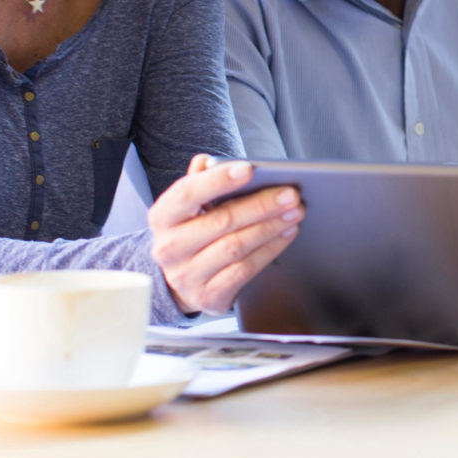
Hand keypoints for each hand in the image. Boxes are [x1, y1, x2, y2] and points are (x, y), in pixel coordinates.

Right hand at [148, 155, 303, 313]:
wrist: (182, 281)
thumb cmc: (193, 232)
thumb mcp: (190, 208)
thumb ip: (199, 182)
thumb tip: (207, 161)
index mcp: (162, 217)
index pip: (187, 193)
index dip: (217, 180)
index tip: (249, 168)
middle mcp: (169, 248)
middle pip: (220, 221)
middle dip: (260, 206)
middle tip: (290, 194)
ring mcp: (187, 275)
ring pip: (235, 247)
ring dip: (270, 228)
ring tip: (295, 212)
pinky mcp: (208, 296)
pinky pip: (244, 271)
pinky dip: (269, 250)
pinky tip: (286, 235)